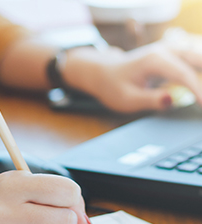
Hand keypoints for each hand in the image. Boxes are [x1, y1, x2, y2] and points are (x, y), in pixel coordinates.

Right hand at [0, 172, 92, 223]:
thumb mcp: (12, 182)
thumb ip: (49, 194)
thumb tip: (86, 223)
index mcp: (13, 186)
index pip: (66, 190)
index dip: (75, 199)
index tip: (71, 204)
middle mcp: (7, 213)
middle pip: (67, 221)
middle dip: (69, 221)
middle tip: (57, 219)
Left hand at [63, 43, 201, 112]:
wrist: (103, 74)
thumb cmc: (113, 87)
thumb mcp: (127, 99)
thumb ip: (149, 100)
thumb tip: (171, 100)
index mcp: (154, 60)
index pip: (184, 75)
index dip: (198, 91)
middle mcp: (164, 50)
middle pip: (196, 60)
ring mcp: (167, 50)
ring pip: (196, 57)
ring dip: (201, 73)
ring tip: (201, 95)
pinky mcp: (169, 55)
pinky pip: (190, 60)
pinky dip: (197, 70)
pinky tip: (199, 84)